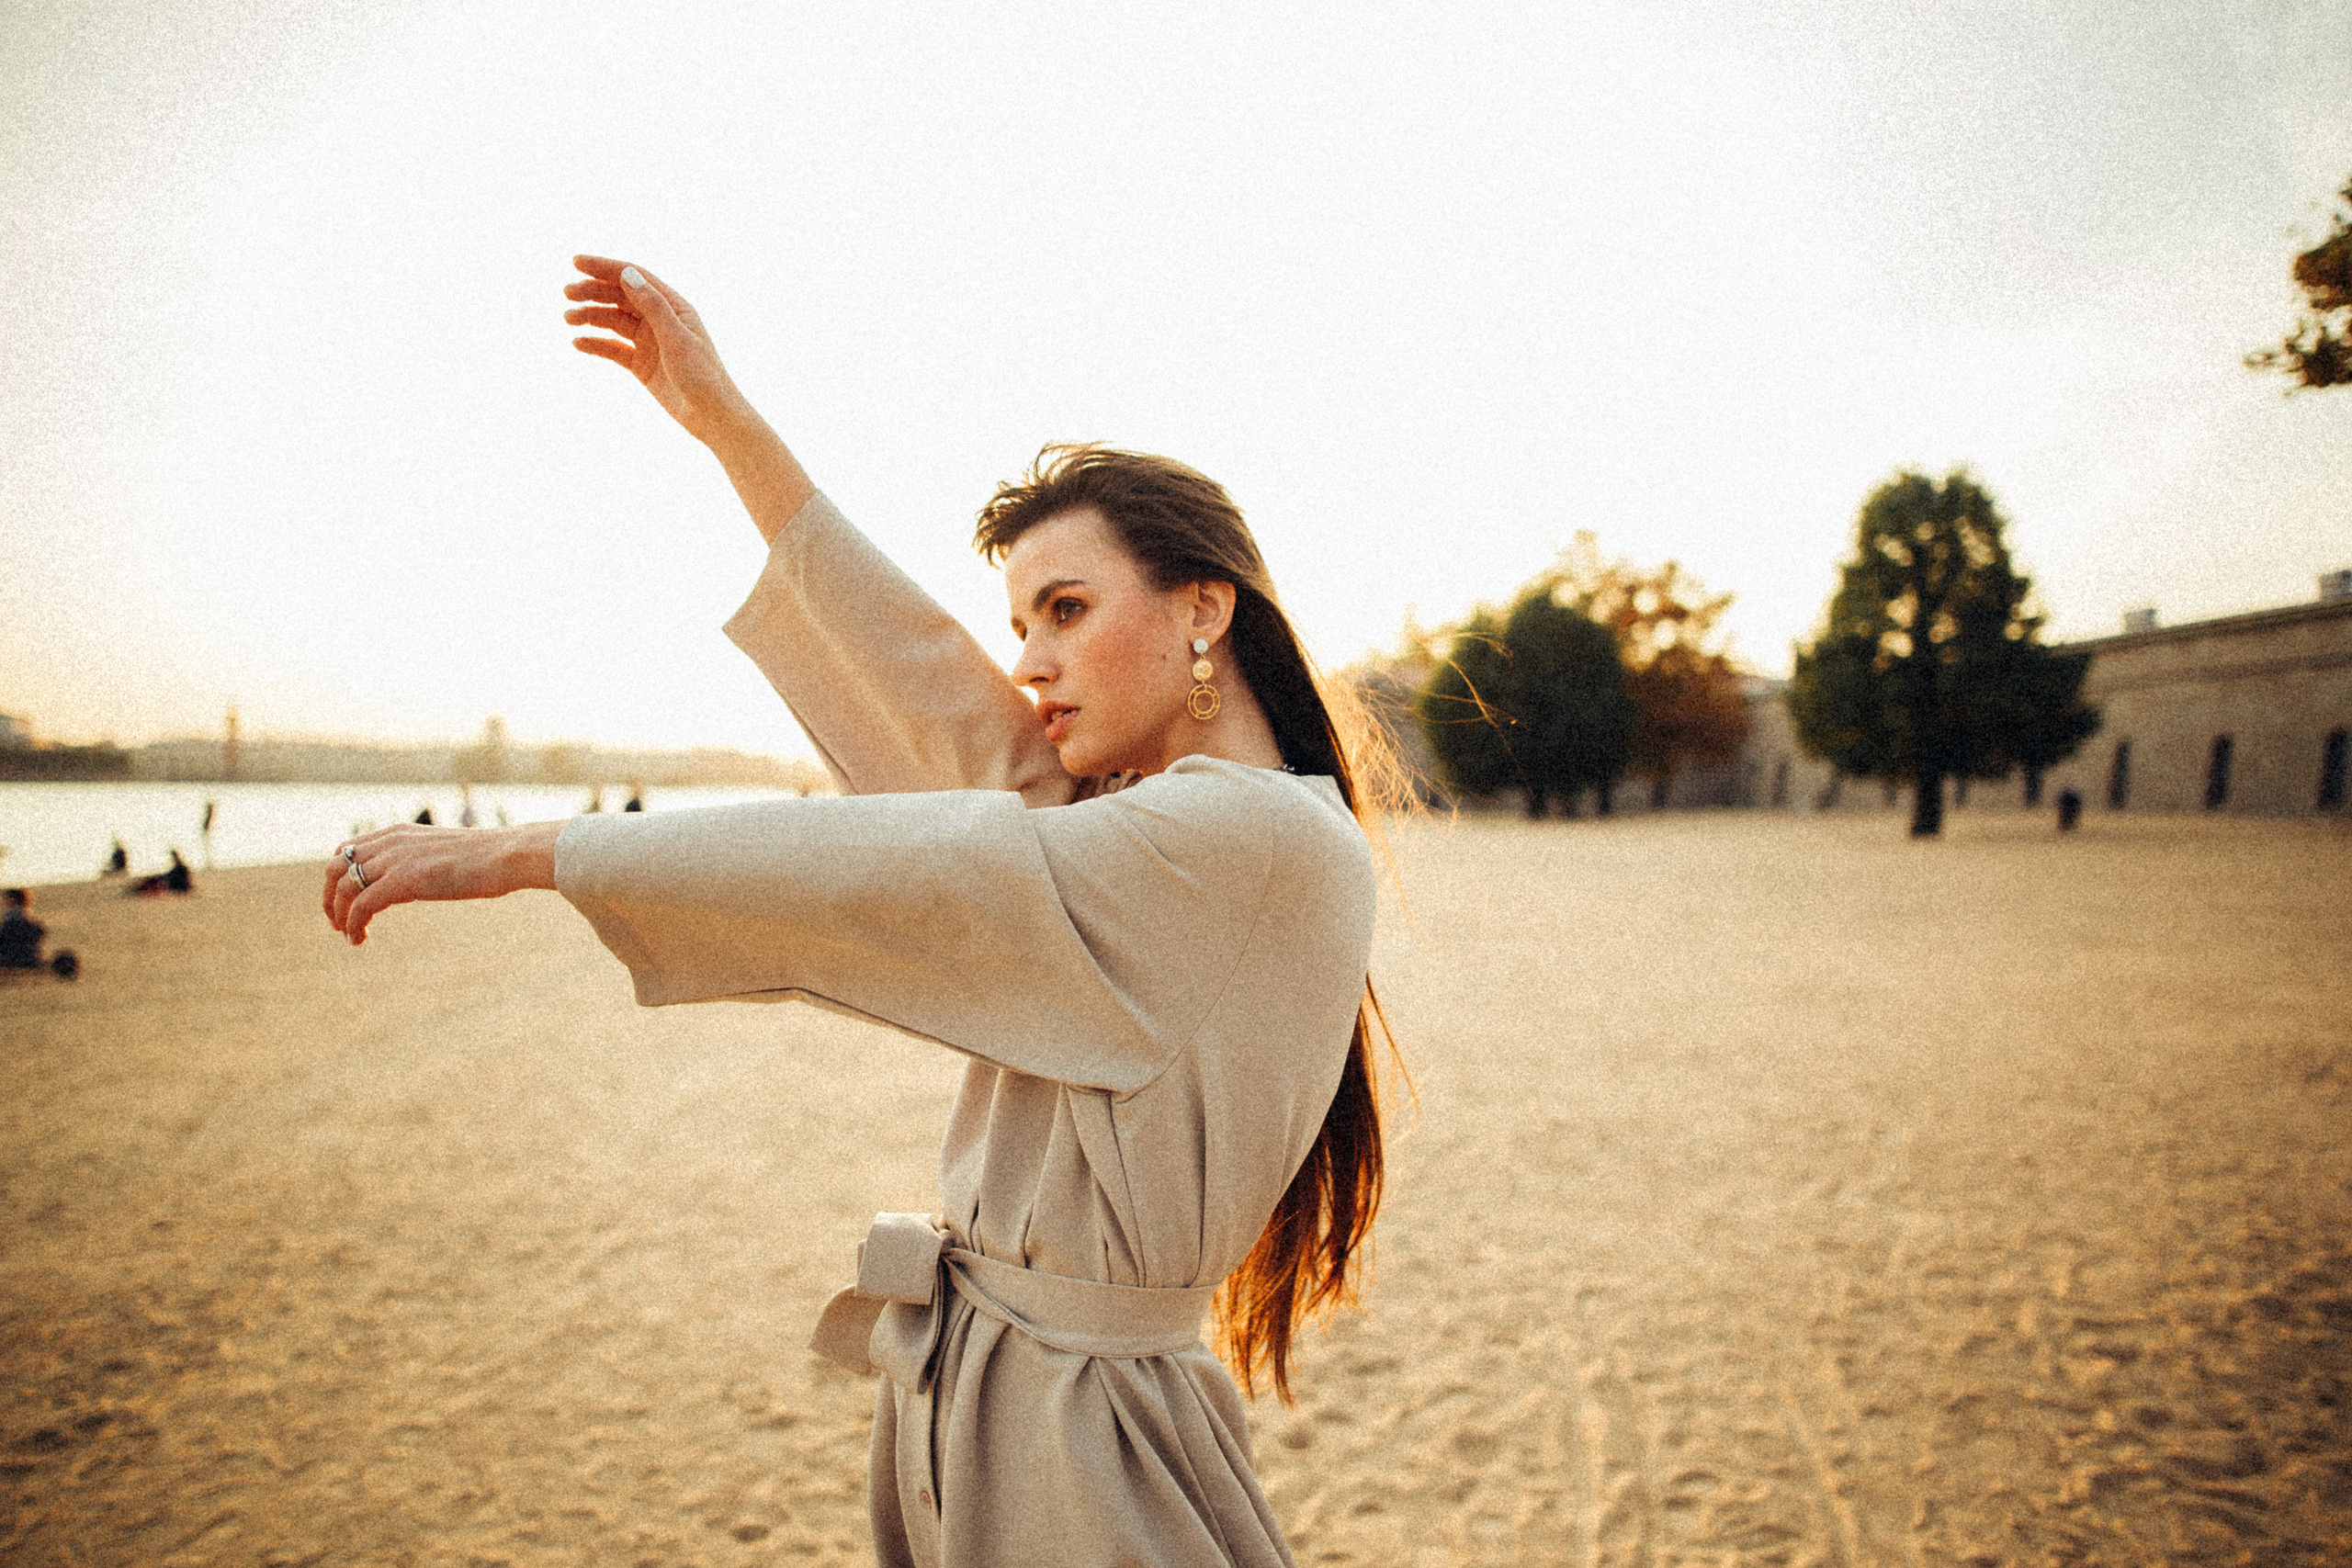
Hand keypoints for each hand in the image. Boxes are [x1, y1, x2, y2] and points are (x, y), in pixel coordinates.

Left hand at [323, 821, 561, 946]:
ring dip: (338, 914)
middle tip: (336, 922)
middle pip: (334, 867)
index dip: (338, 877)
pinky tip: (359, 938)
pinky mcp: (403, 880)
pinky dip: (353, 924)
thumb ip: (424, 860)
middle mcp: (390, 841)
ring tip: (347, 934)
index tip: (345, 901)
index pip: (348, 849)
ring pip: (344, 887)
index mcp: (398, 832)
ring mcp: (395, 859)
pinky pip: (362, 905)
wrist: (507, 855)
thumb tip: (426, 877)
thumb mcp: (445, 853)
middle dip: (329, 897)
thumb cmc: (487, 859)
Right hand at [564, 255, 750, 446]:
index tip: (576, 262)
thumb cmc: (703, 376)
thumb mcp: (677, 338)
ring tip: (568, 319)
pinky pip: (614, 349)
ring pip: (614, 321)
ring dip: (591, 316)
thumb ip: (653, 306)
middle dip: (593, 292)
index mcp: (673, 307)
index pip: (635, 278)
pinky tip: (578, 343)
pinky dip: (596, 344)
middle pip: (620, 297)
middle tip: (567, 294)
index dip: (606, 267)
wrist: (712, 417)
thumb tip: (627, 274)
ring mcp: (649, 342)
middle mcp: (660, 320)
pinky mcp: (642, 364)